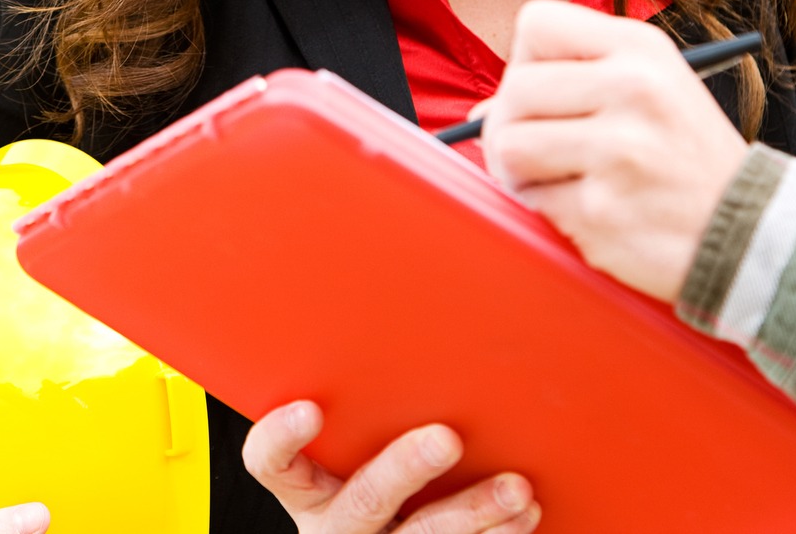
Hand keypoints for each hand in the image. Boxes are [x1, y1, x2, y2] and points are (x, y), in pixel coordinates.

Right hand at [243, 401, 537, 532]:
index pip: (271, 464)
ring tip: (515, 488)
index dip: (280, 439)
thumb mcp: (359, 434)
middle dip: (405, 470)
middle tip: (446, 439)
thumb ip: (369, 392)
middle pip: (361, 502)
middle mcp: (338, 524)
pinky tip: (524, 514)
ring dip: (473, 512)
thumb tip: (414, 286)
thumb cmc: (380, 452)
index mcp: (309, 485)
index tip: (309, 409)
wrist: (402, 525)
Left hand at [478, 0, 749, 302]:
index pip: (536, 23)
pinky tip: (592, 212)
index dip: (525, 60)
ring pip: (509, 146)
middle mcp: (632, 90)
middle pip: (514, 89)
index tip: (546, 92)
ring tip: (562, 181)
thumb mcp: (651, 92)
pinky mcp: (602, 210)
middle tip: (540, 150)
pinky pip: (533, 202)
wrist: (752, 235)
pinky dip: (549, 212)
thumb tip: (481, 113)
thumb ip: (571, 85)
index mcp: (641, 50)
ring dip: (521, 173)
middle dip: (511, 124)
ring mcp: (618, 152)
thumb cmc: (687, 161)